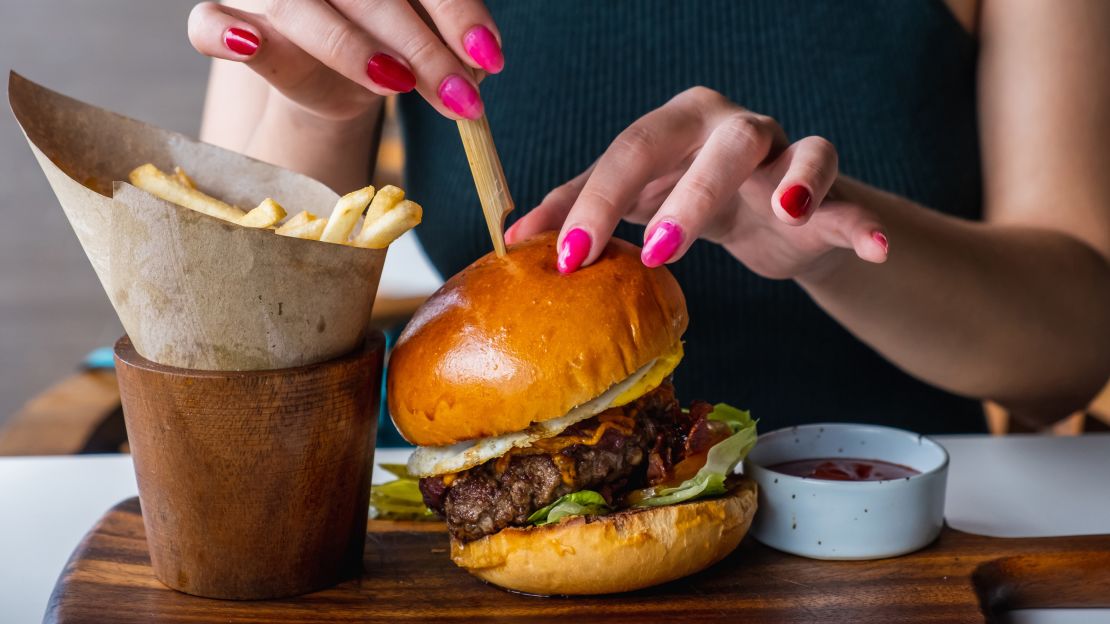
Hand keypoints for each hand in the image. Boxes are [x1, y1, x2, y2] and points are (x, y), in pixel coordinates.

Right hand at [187, 0, 502, 121]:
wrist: (325, 71)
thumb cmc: (378, 40)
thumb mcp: (419, 36)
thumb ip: (446, 41)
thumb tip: (478, 67)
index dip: (456, 12)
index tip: (489, 58)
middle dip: (422, 49)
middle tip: (462, 97)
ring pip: (298, 9)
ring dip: (349, 47)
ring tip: (397, 82)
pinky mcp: (226, 16)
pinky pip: (206, 23)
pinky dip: (224, 34)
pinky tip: (250, 43)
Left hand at [506, 87, 888, 278]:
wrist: (765, 219)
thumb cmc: (686, 200)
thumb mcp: (632, 201)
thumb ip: (577, 210)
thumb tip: (512, 238)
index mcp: (673, 126)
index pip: (629, 152)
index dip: (595, 203)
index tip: (564, 259)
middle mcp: (729, 127)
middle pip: (713, 144)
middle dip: (686, 197)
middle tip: (655, 254)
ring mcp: (784, 151)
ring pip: (792, 150)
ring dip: (787, 185)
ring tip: (781, 215)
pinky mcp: (828, 188)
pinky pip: (849, 193)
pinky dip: (861, 217)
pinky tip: (873, 245)